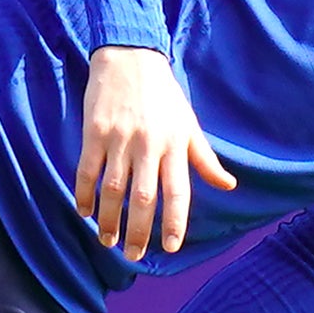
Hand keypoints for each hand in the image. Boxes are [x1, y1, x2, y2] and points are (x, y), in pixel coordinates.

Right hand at [75, 47, 238, 256]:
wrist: (130, 56)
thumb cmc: (164, 95)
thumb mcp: (189, 124)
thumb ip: (205, 159)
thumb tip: (229, 185)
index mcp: (174, 145)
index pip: (178, 192)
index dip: (174, 222)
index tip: (170, 248)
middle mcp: (148, 145)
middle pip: (144, 197)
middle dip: (139, 231)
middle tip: (133, 256)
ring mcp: (119, 139)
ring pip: (113, 189)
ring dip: (109, 219)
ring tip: (107, 241)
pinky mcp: (94, 131)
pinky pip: (87, 170)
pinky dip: (84, 193)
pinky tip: (84, 212)